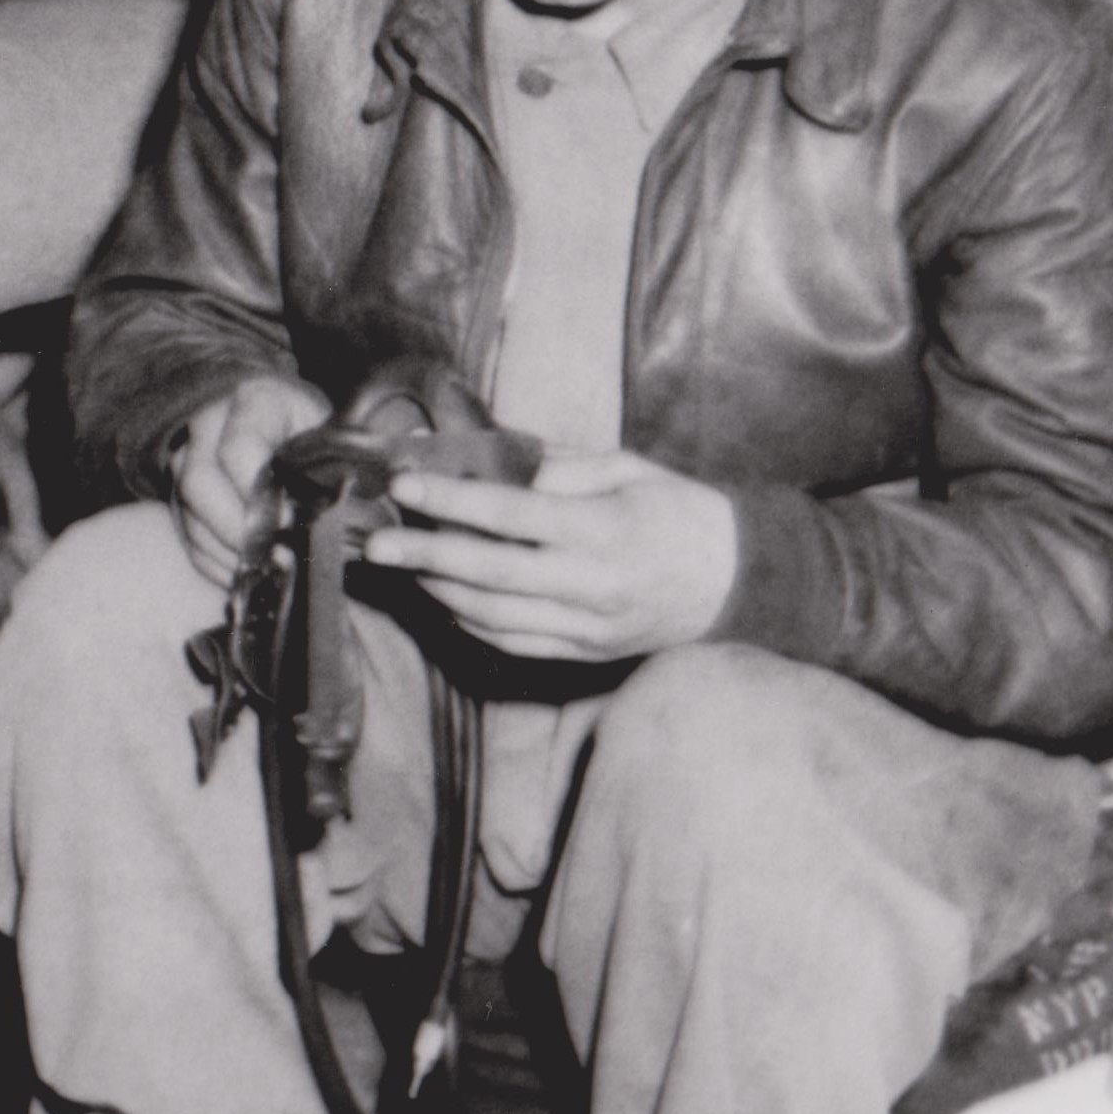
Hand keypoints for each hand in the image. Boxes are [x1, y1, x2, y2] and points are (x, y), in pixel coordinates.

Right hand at [169, 373, 335, 591]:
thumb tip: (365, 515)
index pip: (238, 451)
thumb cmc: (315, 427)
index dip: (261, 495)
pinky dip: (215, 561)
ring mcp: (188, 456)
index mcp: (254, 401)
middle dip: (238, 530)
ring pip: (189, 512)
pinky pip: (187, 533)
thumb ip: (346, 465)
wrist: (281, 414)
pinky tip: (250, 573)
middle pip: (200, 483)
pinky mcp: (182, 490)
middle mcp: (209, 424)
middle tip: (277, 557)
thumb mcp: (334, 431)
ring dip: (227, 551)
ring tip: (268, 572)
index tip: (292, 522)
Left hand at [357, 444, 741, 664]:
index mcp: (604, 530)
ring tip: (401, 567)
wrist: (737, 582)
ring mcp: (588, 627)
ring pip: (494, 616)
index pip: (512, 515)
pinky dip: (471, 623)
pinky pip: (514, 644)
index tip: (404, 484)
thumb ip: (560, 465)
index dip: (453, 500)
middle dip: (424, 557)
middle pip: (491, 574)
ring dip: (438, 591)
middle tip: (375, 544)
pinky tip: (443, 599)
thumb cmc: (679, 512)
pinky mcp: (586, 653)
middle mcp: (592, 585)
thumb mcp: (628, 469)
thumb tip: (493, 459)